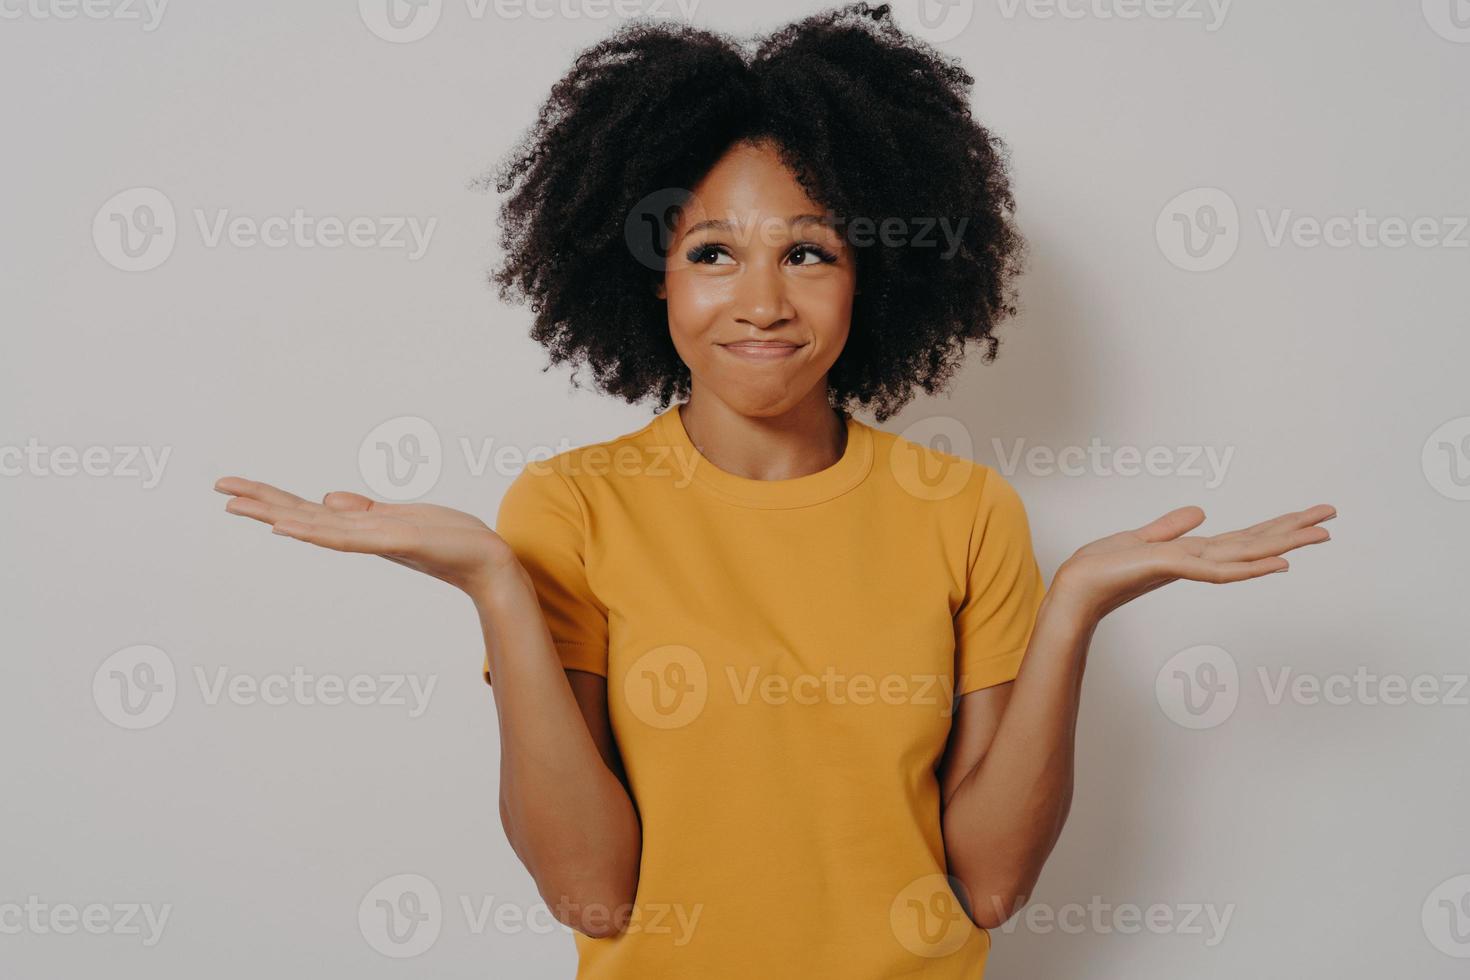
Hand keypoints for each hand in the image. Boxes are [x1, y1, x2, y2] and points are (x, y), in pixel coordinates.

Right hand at [214, 476, 519, 595]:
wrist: (487, 561)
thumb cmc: (448, 540)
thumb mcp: (399, 517)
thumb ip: (363, 510)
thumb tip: (326, 498)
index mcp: (359, 528)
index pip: (306, 510)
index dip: (270, 498)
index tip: (232, 489)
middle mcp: (361, 536)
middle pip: (301, 516)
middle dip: (261, 502)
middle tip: (220, 490)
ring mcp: (375, 541)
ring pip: (318, 527)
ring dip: (279, 515)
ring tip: (243, 506)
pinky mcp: (398, 542)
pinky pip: (352, 536)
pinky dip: (320, 531)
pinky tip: (294, 526)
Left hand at [1052, 503, 1336, 623]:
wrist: (1076, 586)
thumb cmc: (1103, 566)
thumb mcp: (1142, 538)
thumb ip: (1172, 527)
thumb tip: (1202, 512)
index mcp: (1194, 552)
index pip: (1243, 538)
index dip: (1276, 527)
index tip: (1308, 517)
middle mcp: (1199, 560)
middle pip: (1255, 543)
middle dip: (1294, 530)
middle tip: (1333, 517)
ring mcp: (1190, 567)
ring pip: (1247, 554)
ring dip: (1284, 544)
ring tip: (1320, 534)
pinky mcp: (1172, 568)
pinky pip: (1218, 570)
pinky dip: (1249, 567)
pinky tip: (1276, 563)